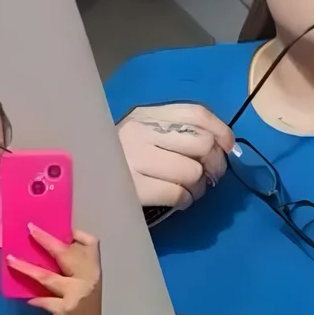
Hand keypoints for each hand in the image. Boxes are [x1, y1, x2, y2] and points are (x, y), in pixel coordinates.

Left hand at [6, 226, 103, 314]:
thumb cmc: (83, 312)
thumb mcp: (84, 287)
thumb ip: (72, 271)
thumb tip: (45, 252)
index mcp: (94, 270)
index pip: (91, 244)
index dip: (77, 234)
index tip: (61, 228)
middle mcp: (88, 279)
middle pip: (66, 253)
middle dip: (46, 240)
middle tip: (29, 229)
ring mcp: (77, 295)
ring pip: (47, 276)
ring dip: (26, 267)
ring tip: (10, 260)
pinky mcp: (64, 310)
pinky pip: (43, 300)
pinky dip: (33, 299)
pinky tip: (27, 299)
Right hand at [116, 103, 233, 210]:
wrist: (85, 185)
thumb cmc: (120, 162)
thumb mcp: (144, 135)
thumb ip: (178, 132)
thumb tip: (225, 145)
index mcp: (145, 115)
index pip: (195, 113)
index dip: (221, 130)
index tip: (228, 147)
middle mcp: (139, 132)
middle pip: (201, 143)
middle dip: (215, 164)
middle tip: (211, 176)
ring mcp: (134, 160)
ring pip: (193, 171)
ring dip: (200, 186)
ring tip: (192, 190)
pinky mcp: (133, 189)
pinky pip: (178, 193)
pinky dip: (186, 200)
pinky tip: (180, 201)